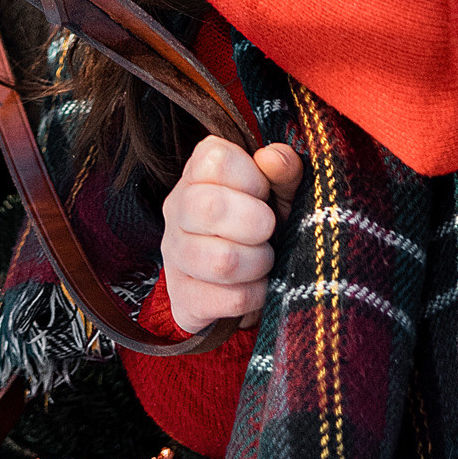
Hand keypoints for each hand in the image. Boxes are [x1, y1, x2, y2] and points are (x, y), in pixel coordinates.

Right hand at [161, 135, 304, 331]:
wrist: (248, 278)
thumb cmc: (264, 223)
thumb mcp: (282, 190)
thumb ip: (284, 169)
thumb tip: (273, 158)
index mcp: (197, 173)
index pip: (216, 161)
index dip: (252, 178)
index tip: (263, 193)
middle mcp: (176, 208)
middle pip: (210, 208)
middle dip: (257, 223)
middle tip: (269, 231)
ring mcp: (173, 255)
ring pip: (221, 261)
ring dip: (258, 263)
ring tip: (264, 260)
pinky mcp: (181, 298)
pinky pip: (228, 299)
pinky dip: (255, 295)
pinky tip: (255, 286)